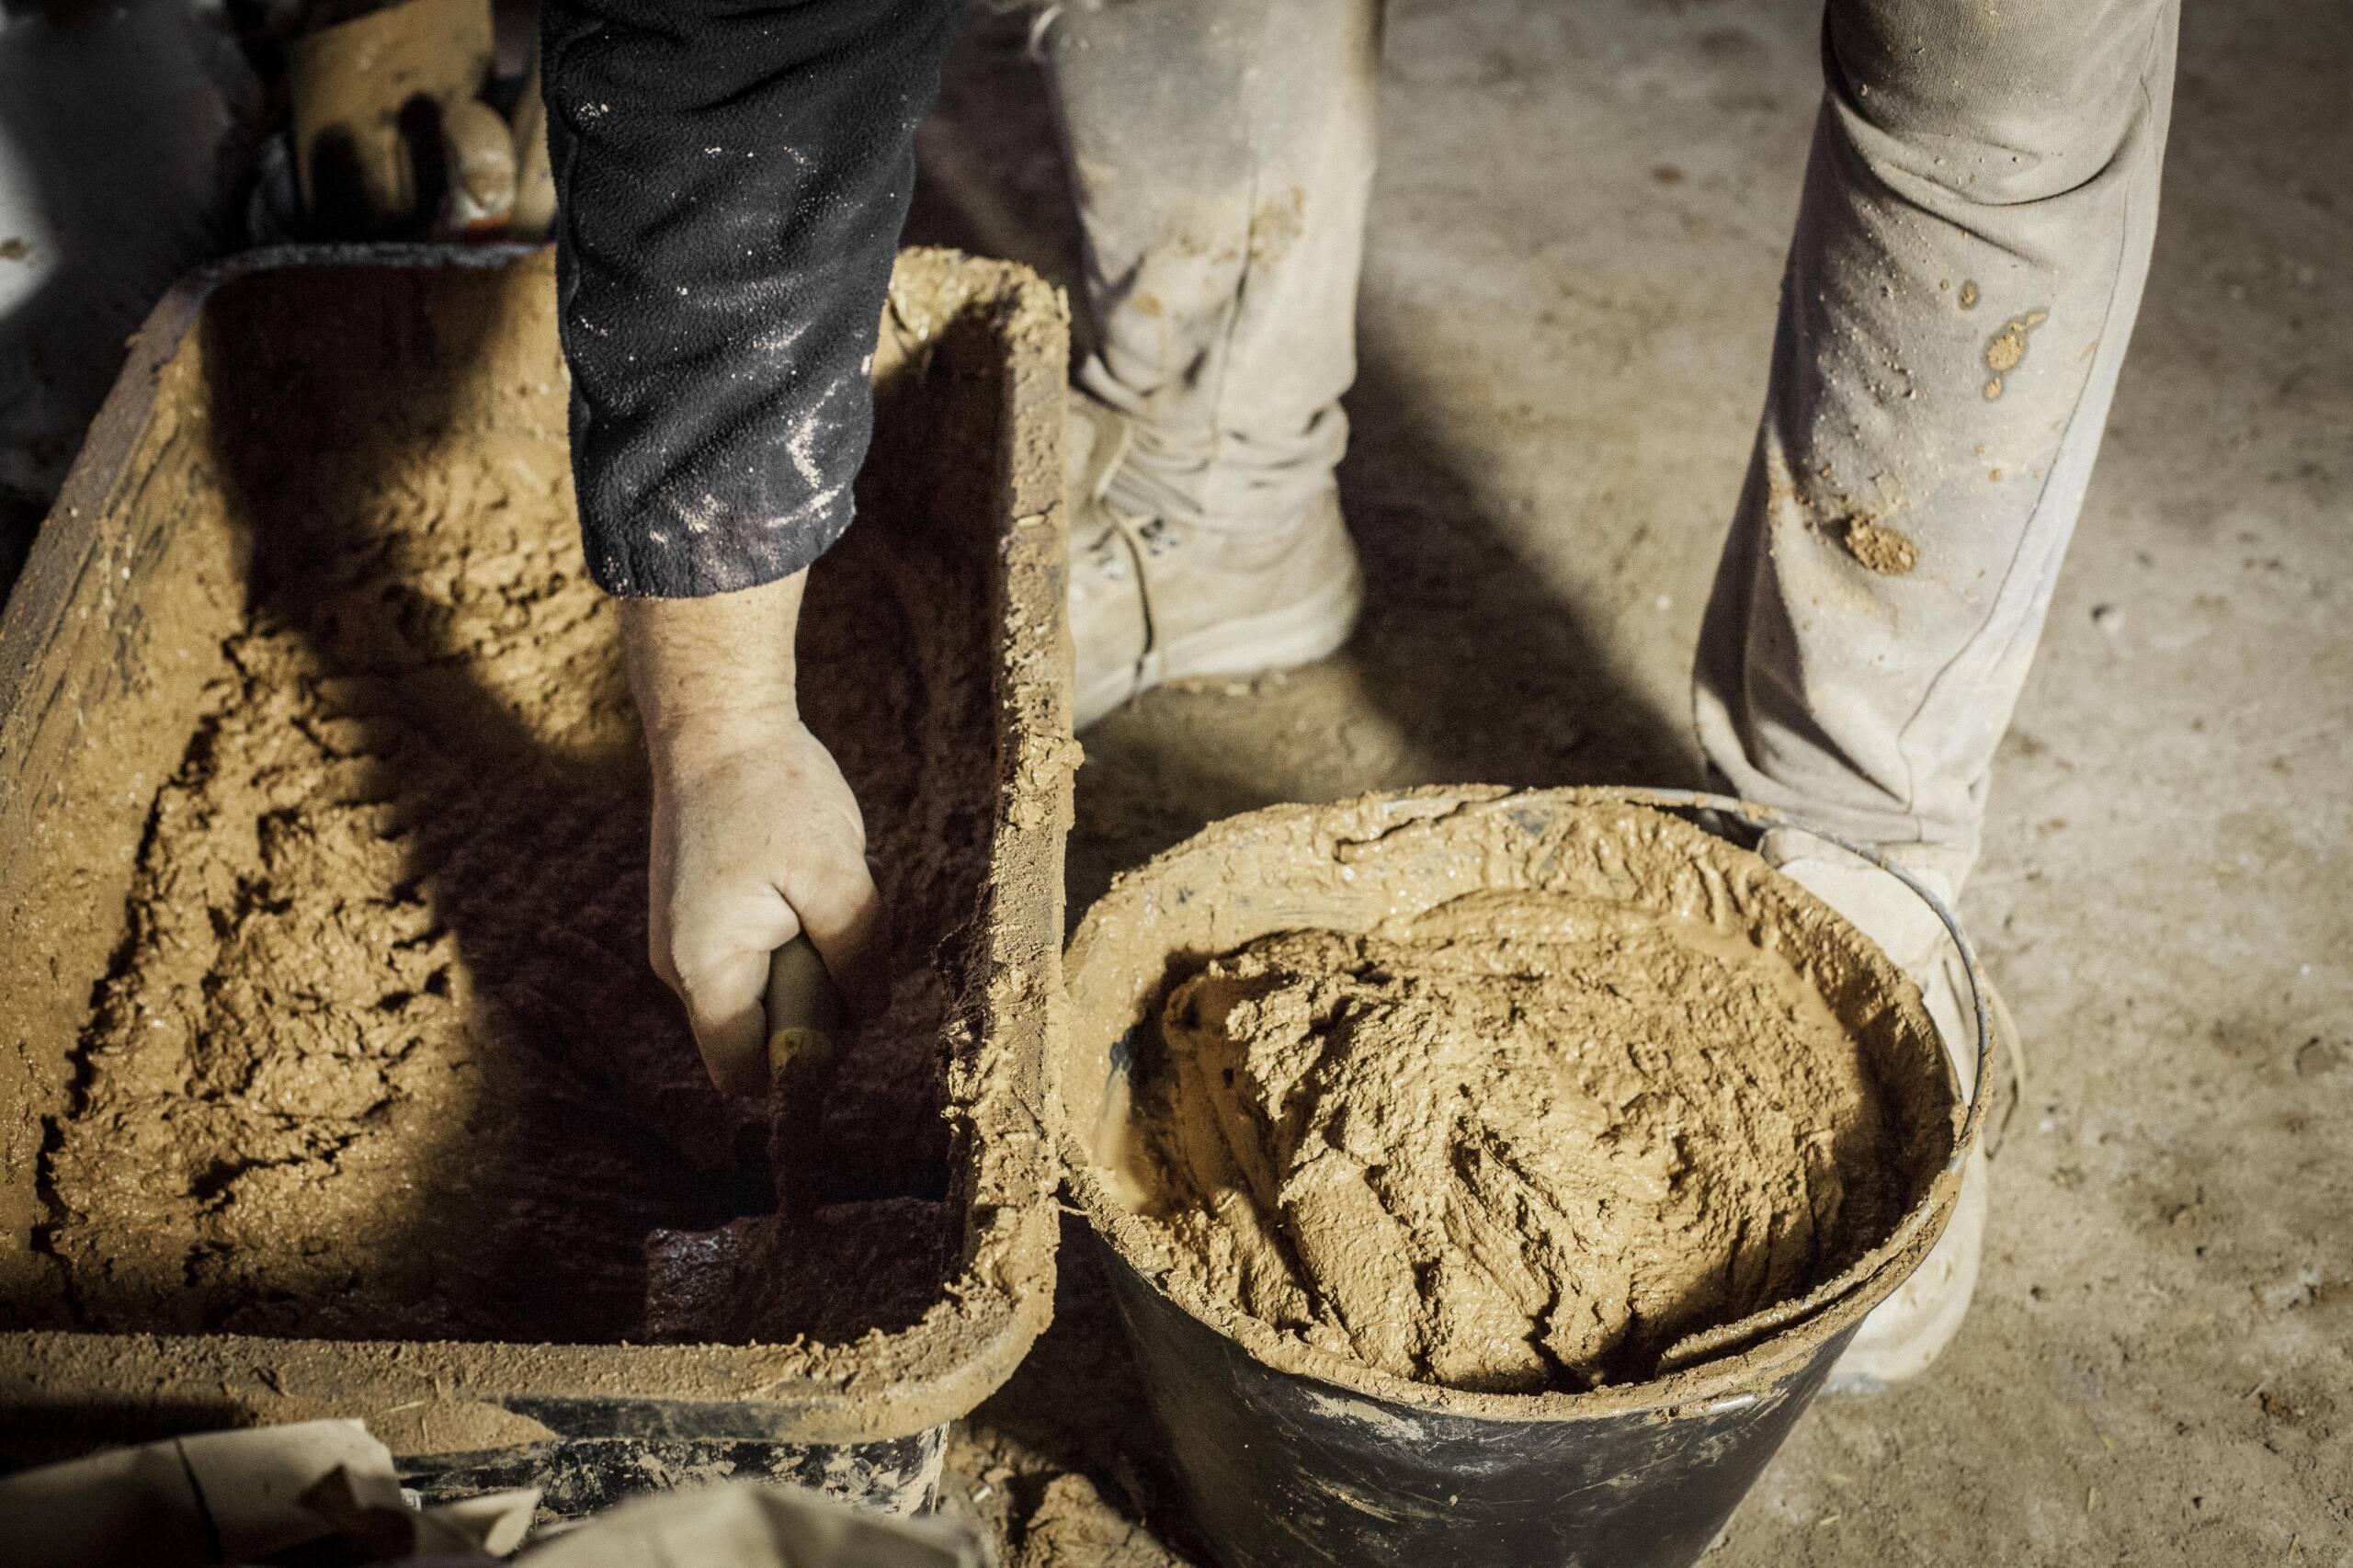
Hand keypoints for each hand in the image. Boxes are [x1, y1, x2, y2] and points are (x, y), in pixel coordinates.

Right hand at [620, 574, 885, 1096]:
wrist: (718, 721)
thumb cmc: (773, 793)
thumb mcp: (837, 876)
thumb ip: (856, 954)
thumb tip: (869, 1014)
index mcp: (708, 968)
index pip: (746, 1073)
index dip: (801, 1072)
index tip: (850, 1028)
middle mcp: (685, 966)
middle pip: (760, 1035)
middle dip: (818, 1006)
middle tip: (850, 938)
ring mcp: (690, 939)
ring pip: (766, 990)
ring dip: (811, 964)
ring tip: (826, 896)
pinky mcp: (705, 913)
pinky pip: (760, 954)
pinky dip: (795, 935)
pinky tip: (809, 884)